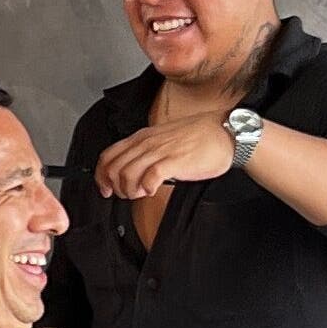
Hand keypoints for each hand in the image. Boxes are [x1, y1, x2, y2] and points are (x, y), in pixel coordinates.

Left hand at [95, 112, 234, 200]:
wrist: (225, 133)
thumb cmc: (198, 138)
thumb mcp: (164, 139)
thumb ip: (147, 152)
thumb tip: (132, 170)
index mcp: (142, 137)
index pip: (108, 155)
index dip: (101, 176)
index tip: (105, 189)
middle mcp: (147, 143)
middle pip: (113, 168)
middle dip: (115, 187)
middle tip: (127, 195)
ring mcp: (160, 151)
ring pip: (127, 174)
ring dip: (129, 190)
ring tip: (141, 193)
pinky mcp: (174, 161)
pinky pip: (149, 177)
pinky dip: (146, 188)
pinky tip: (153, 190)